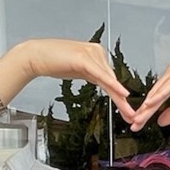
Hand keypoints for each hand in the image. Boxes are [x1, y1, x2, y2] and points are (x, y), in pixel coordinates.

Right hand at [14, 39, 136, 122]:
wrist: (36, 56)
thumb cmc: (53, 62)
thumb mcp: (78, 71)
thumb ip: (92, 75)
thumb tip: (104, 83)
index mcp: (96, 56)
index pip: (111, 80)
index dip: (119, 97)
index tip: (128, 112)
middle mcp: (96, 52)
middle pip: (113, 81)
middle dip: (122, 101)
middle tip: (133, 117)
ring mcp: (91, 53)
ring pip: (109, 80)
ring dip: (120, 98)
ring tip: (129, 112)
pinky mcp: (84, 58)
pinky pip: (101, 74)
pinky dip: (112, 84)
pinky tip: (121, 93)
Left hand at [130, 45, 169, 129]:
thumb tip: (161, 120)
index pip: (157, 99)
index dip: (147, 112)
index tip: (138, 124)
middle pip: (155, 94)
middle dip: (144, 110)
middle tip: (133, 123)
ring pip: (160, 90)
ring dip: (149, 105)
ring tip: (139, 116)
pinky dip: (160, 94)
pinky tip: (152, 102)